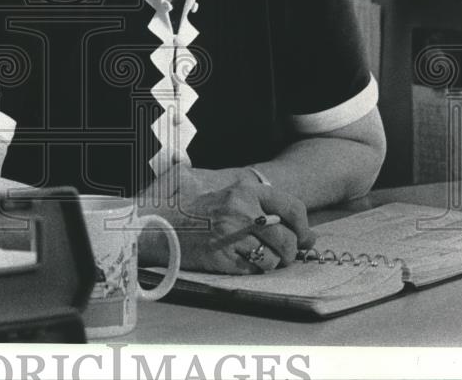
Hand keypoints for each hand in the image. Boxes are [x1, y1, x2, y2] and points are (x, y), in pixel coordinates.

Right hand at [140, 168, 314, 273]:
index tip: (306, 238)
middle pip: (288, 239)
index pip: (292, 208)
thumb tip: (299, 228)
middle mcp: (241, 210)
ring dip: (271, 263)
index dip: (304, 227)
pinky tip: (239, 262)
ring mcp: (232, 235)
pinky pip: (254, 270)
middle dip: (291, 252)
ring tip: (257, 258)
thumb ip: (256, 203)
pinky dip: (253, 270)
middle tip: (284, 256)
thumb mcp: (221, 193)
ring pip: (274, 259)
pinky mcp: (223, 258)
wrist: (156, 227)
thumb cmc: (189, 210)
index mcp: (244, 190)